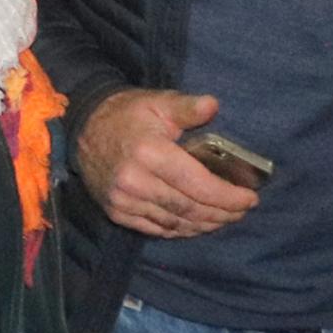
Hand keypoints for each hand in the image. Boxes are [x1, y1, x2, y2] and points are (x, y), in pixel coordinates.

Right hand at [76, 89, 258, 240]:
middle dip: (222, 214)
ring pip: (175, 223)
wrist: (82, 126)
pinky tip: (196, 224)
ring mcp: (123, 200)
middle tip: (242, 211)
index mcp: (149, 151)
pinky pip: (156, 229)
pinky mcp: (117, 212)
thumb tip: (213, 105)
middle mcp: (134, 180)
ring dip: (205, 225)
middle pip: (190, 208)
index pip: (198, 185)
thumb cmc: (127, 114)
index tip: (250, 198)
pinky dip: (181, 230)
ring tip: (224, 219)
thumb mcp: (157, 102)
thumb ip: (187, 107)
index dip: (228, 196)